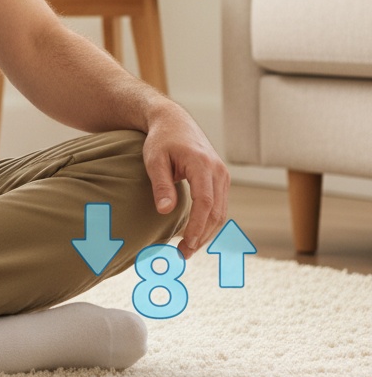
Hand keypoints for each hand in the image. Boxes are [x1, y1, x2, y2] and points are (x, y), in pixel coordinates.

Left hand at [141, 101, 229, 258]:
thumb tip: (164, 211)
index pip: (205, 202)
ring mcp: (222, 175)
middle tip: (183, 255)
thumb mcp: (154, 159)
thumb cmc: (161, 140)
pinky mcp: (221, 179)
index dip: (198, 226)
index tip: (187, 245)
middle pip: (216, 211)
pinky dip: (209, 222)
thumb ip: (161, 184)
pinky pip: (219, 206)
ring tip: (187, 250)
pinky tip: (195, 234)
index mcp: (202, 164)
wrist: (174, 122)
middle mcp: (218, 170)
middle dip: (202, 236)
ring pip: (220, 212)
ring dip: (206, 233)